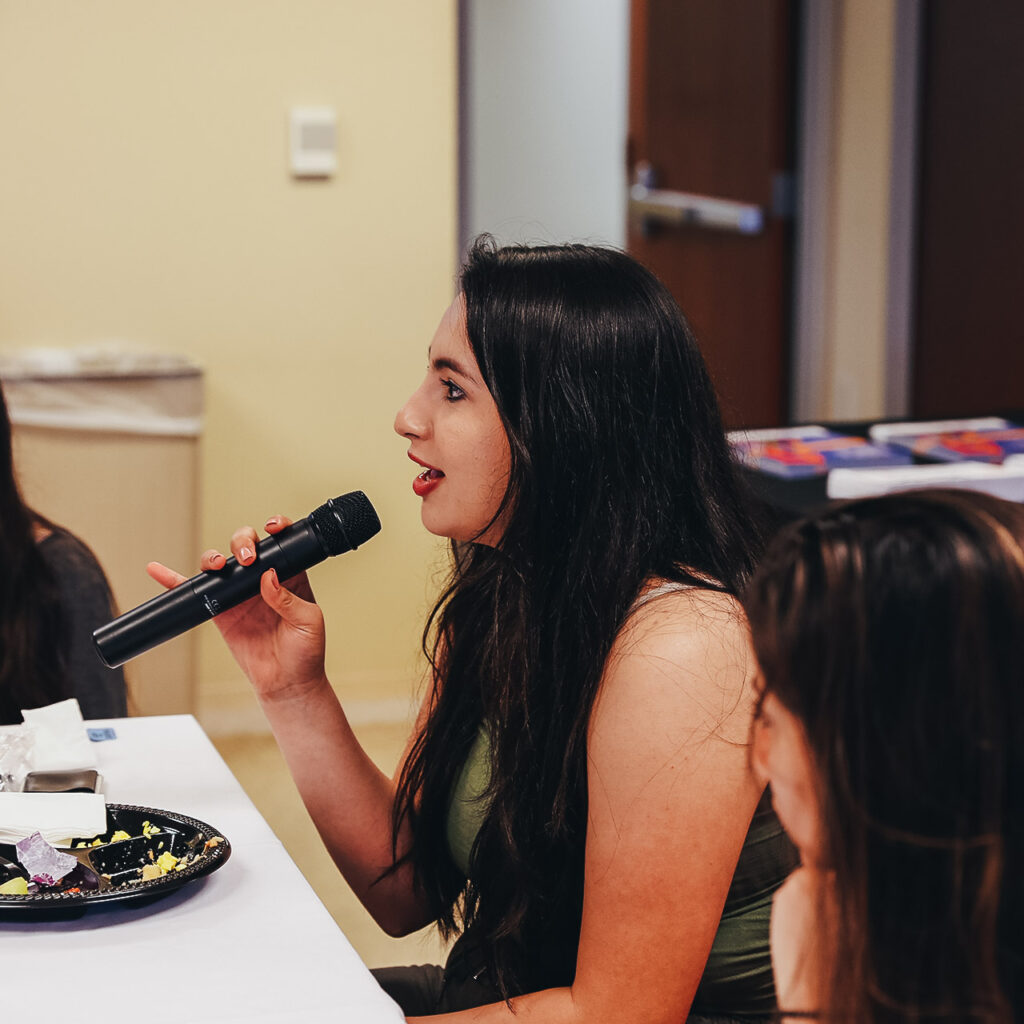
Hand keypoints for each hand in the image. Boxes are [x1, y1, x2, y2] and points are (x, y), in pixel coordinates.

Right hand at [146, 516, 327, 701]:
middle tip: (246, 558)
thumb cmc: (305, 652)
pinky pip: (196, 593)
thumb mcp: (307, 622)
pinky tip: (159, 571)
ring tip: (215, 566)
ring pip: (221, 565)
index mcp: (290, 576)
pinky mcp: (221, 612)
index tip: (272, 528)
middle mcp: (263, 580)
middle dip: (242, 542)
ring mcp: (240, 595)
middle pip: (246, 547)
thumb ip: (288, 599)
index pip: (281, 544)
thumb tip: (268, 577)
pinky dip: (175, 582)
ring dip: (213, 558)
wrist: (286, 683)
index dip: (276, 529)